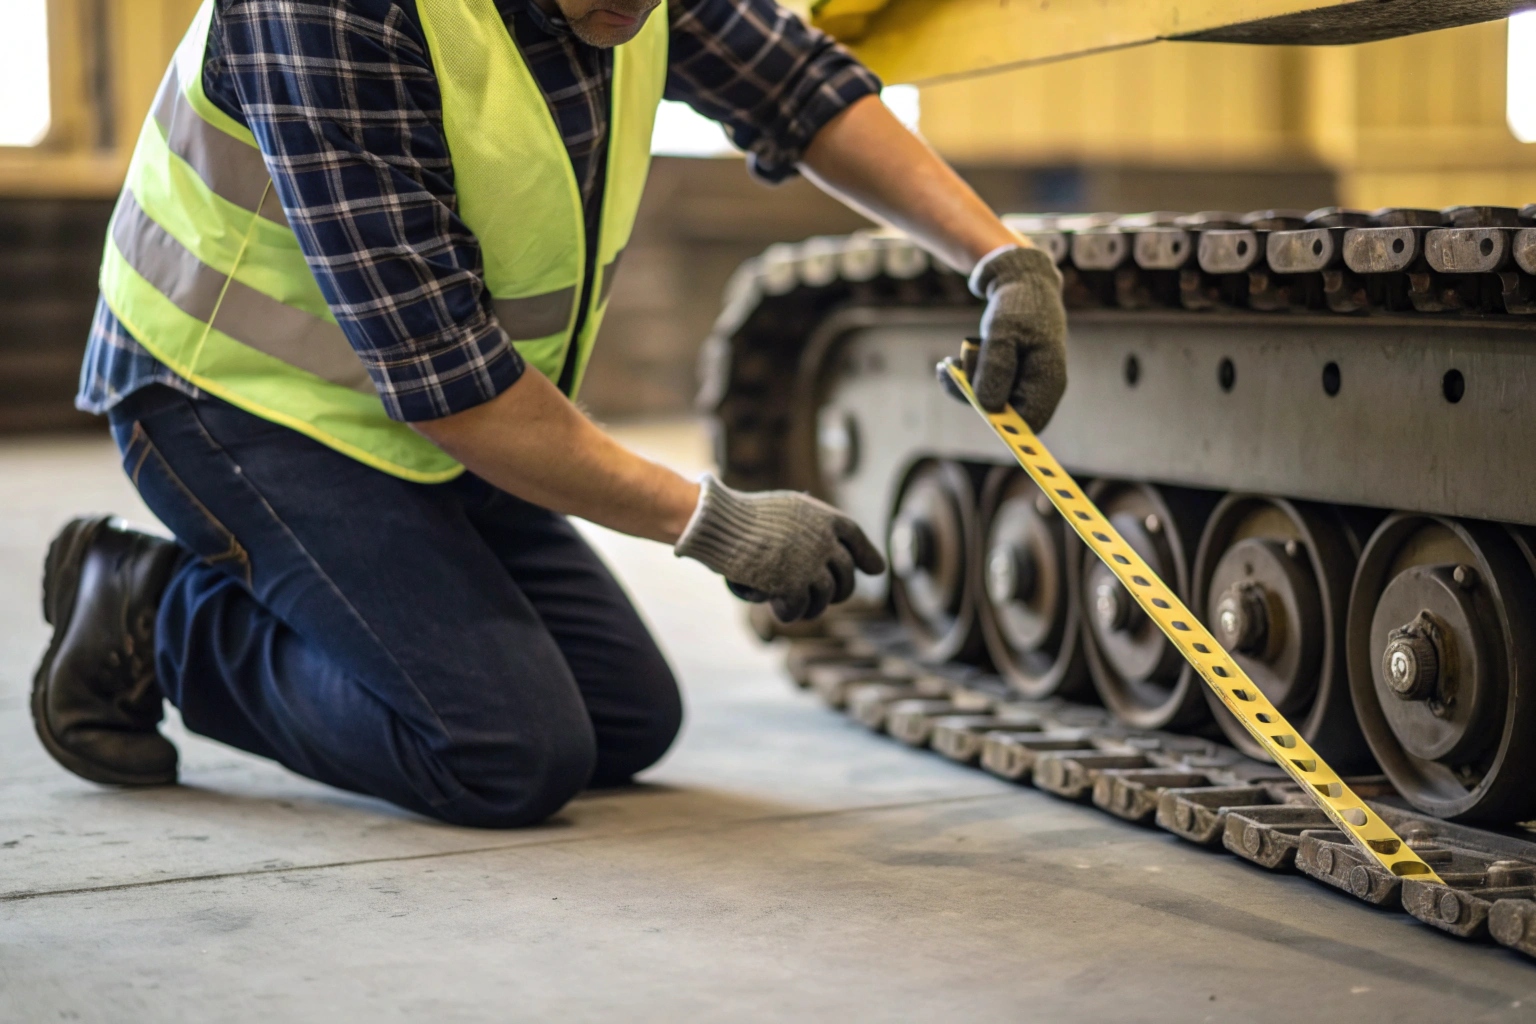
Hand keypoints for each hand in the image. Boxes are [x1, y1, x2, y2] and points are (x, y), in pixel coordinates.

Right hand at [674, 475, 885, 621]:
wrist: (722, 524)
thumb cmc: (748, 515)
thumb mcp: (789, 509)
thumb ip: (814, 525)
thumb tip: (838, 547)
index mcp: (825, 518)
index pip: (856, 538)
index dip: (868, 555)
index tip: (875, 569)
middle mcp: (825, 540)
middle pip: (846, 573)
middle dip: (842, 590)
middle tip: (831, 599)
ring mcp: (810, 564)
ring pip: (827, 595)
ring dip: (816, 606)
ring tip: (804, 610)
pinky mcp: (792, 585)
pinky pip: (800, 607)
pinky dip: (790, 612)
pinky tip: (781, 611)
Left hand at [965, 245, 1068, 429]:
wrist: (1020, 283)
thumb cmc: (1019, 305)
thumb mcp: (1003, 331)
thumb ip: (996, 366)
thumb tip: (987, 406)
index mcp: (1049, 380)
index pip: (1030, 423)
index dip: (1004, 424)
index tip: (975, 404)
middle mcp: (1036, 387)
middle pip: (1002, 413)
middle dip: (976, 393)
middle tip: (961, 366)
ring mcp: (1019, 384)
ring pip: (986, 400)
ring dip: (966, 382)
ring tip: (961, 355)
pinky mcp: (1003, 377)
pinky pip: (978, 389)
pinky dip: (962, 377)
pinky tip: (950, 363)